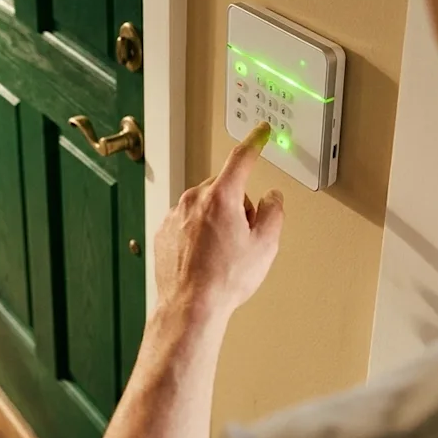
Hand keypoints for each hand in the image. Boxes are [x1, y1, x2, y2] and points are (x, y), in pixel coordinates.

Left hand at [154, 122, 284, 319]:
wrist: (191, 305)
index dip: (255, 141)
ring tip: (221, 254)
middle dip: (237, 205)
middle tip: (242, 237)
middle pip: (224, 189)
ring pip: (204, 206)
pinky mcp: (164, 230)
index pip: (242, 158)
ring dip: (216, 220)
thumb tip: (271, 198)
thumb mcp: (265, 245)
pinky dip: (197, 233)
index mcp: (221, 197)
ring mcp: (175, 214)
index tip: (261, 131)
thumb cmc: (224, 279)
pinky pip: (187, 221)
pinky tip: (204, 257)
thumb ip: (273, 212)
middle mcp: (194, 200)